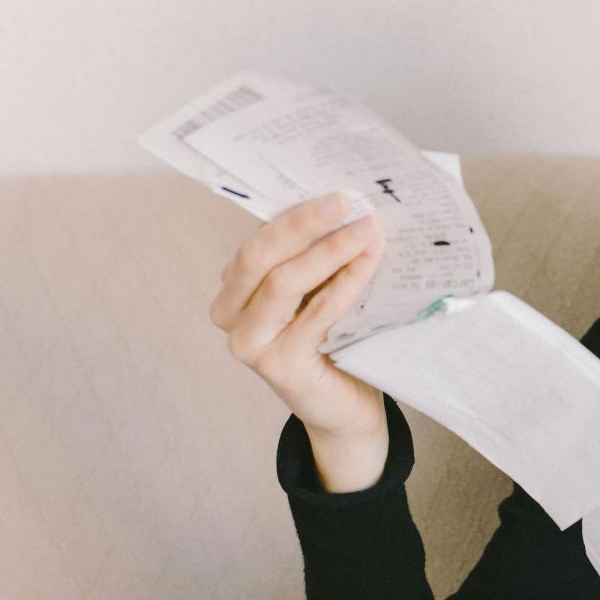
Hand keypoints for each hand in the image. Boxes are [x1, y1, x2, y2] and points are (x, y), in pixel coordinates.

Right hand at [210, 191, 390, 439]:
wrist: (345, 407)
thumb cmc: (332, 344)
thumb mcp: (316, 293)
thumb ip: (314, 259)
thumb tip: (345, 206)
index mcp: (234, 290)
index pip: (256, 242)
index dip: (293, 214)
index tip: (333, 192)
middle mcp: (230, 317)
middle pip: (259, 256)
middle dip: (304, 223)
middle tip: (345, 200)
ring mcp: (250, 344)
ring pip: (284, 281)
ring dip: (331, 250)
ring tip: (368, 229)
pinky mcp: (279, 365)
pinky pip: (316, 312)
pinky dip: (345, 282)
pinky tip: (368, 262)